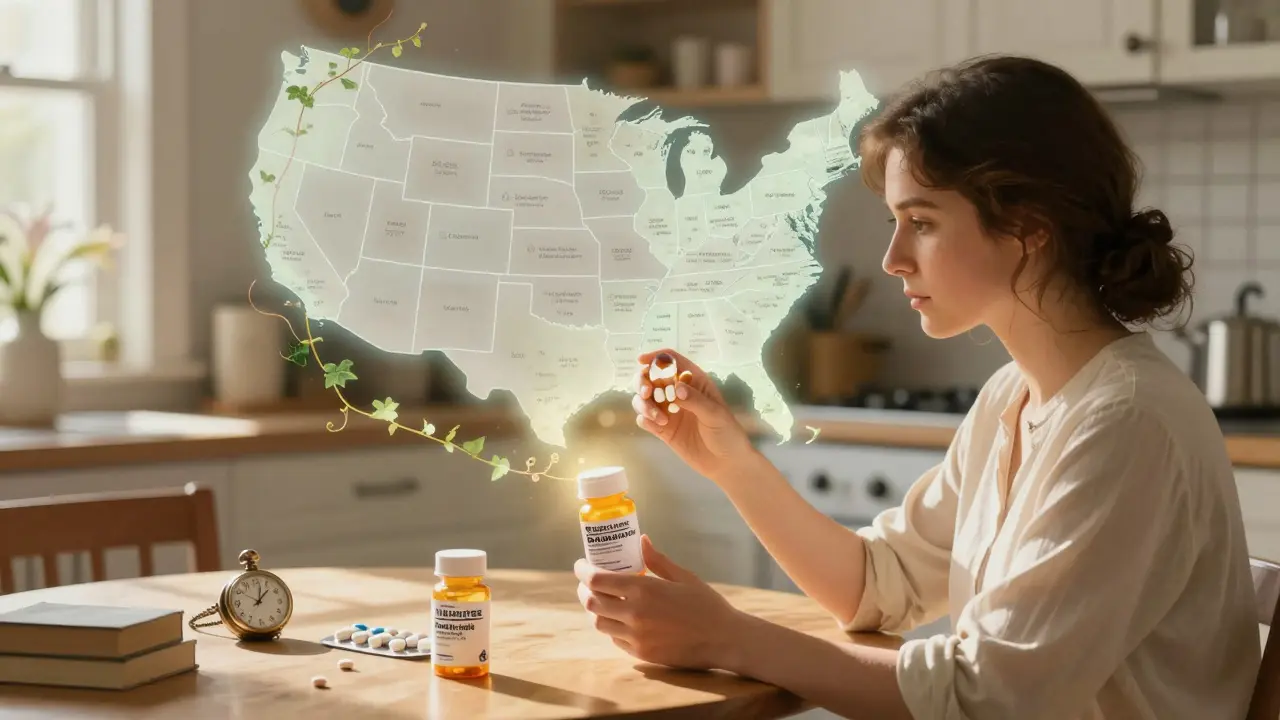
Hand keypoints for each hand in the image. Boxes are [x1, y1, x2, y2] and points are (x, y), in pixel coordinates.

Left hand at [575, 535, 745, 670]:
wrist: (724, 640)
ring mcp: (636, 637)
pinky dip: (611, 627)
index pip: (596, 580)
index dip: (582, 571)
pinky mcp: (641, 654)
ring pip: (598, 623)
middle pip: (590, 602)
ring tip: (601, 600)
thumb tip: (642, 540)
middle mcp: (634, 615)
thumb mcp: (683, 576)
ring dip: (594, 609)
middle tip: (586, 583)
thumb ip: (657, 560)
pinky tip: (620, 618)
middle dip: (583, 590)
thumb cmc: (706, 604)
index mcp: (643, 590)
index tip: (581, 565)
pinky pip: (614, 639)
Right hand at [632, 348, 754, 481]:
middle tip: (646, 392)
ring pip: (643, 398)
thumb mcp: (715, 414)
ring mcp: (668, 410)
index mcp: (693, 382)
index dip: (655, 357)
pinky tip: (658, 426)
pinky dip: (645, 418)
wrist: (726, 463)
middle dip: (643, 381)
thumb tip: (676, 388)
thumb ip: (695, 400)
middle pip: (650, 377)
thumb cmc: (727, 433)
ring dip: (643, 404)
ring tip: (658, 418)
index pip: (671, 361)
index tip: (641, 360)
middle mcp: (677, 393)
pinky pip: (644, 418)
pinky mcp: (662, 428)